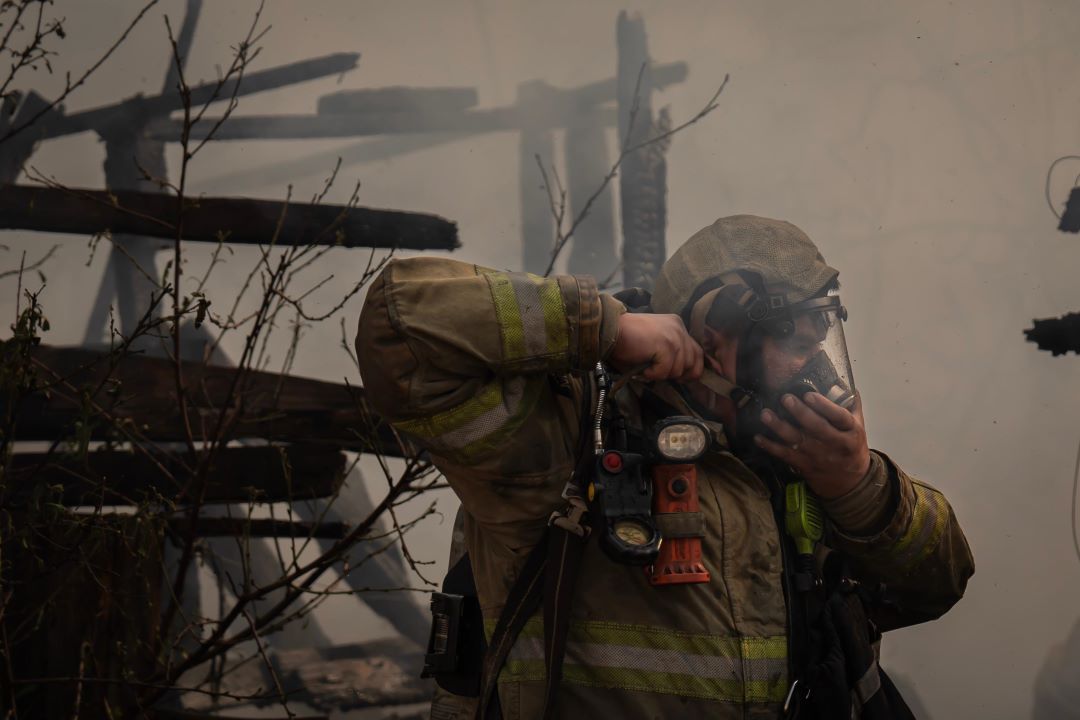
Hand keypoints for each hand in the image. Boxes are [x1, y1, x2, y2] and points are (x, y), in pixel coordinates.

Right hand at [610, 313, 703, 381]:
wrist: (610, 330)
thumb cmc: (627, 339)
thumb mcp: (655, 344)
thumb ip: (671, 353)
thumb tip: (681, 375)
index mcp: (677, 325)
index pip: (697, 352)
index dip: (692, 369)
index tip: (681, 379)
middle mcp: (679, 328)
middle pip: (693, 362)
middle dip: (677, 374)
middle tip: (659, 373)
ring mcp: (674, 336)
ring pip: (679, 369)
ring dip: (662, 374)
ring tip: (646, 368)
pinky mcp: (666, 345)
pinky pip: (665, 371)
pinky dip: (653, 375)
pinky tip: (643, 369)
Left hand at [754, 391, 870, 497]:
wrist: (849, 482)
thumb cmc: (851, 447)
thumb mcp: (859, 427)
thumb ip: (852, 406)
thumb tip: (846, 383)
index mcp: (851, 432)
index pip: (839, 417)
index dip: (825, 406)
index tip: (809, 395)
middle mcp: (835, 444)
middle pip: (817, 428)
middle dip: (800, 412)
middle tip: (786, 398)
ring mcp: (818, 456)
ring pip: (797, 441)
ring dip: (779, 427)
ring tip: (766, 414)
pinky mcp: (804, 465)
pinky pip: (786, 455)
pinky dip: (771, 446)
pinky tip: (758, 437)